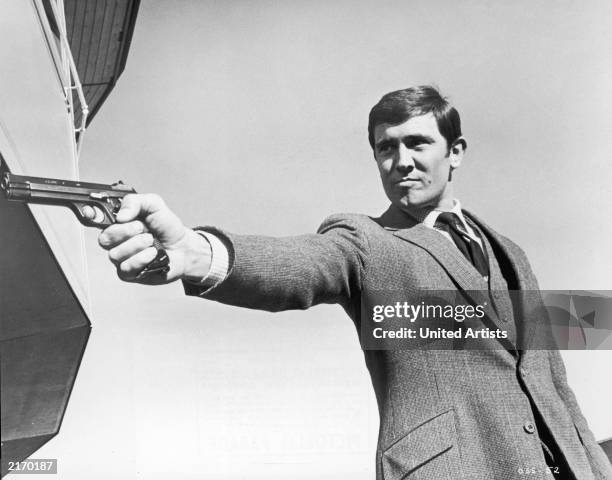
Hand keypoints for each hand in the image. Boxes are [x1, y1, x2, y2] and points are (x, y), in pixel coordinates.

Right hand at [92, 194, 211, 283]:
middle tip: (143, 228)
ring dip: (137, 245)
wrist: (184, 247)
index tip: (94, 213)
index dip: (90, 216)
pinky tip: (152, 254)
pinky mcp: (129, 273)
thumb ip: (135, 202)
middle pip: (104, 238)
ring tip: (151, 241)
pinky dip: (142, 258)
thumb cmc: (167, 227)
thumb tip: (120, 215)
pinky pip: (126, 267)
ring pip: (115, 254)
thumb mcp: (154, 205)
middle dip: (126, 231)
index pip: (96, 219)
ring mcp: (122, 258)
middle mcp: (117, 241)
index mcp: (118, 223)